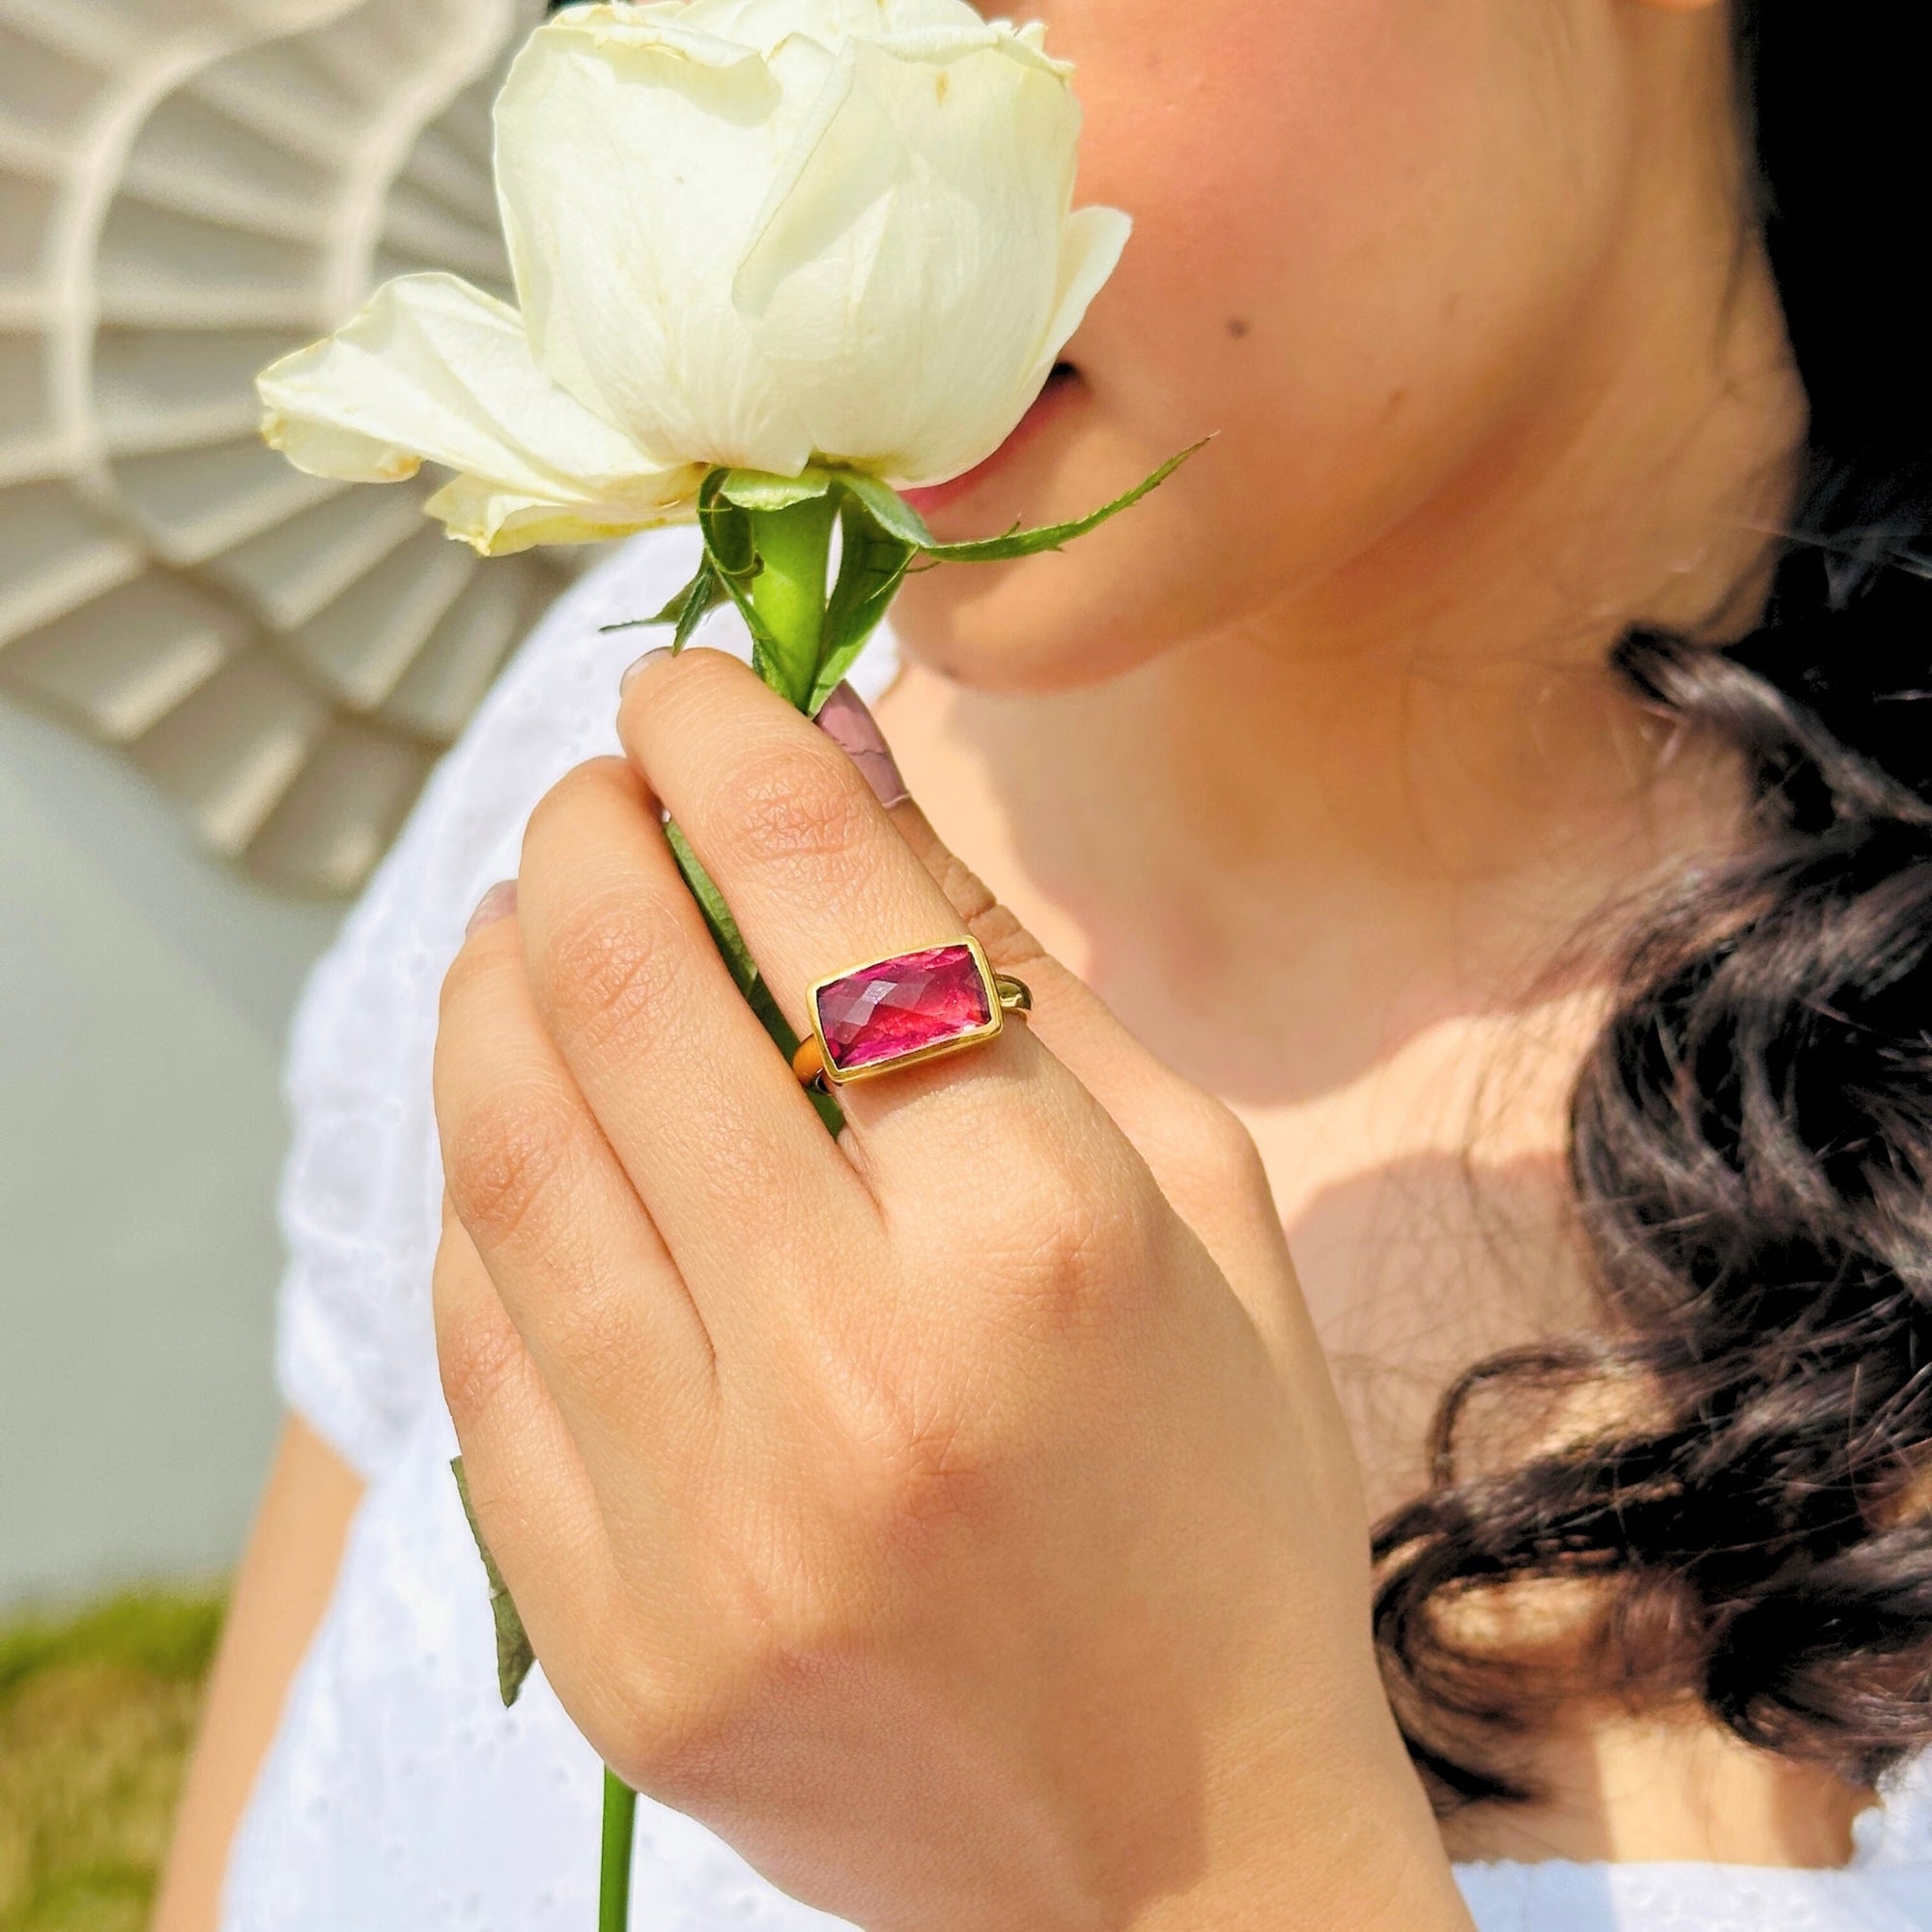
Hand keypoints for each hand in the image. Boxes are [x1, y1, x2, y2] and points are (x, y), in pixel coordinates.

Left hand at [432, 648, 1468, 1931]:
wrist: (1173, 1855)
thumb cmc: (1225, 1493)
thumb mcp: (1195, 1198)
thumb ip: (1011, 973)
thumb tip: (842, 772)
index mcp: (1035, 1248)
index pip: (816, 907)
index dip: (726, 746)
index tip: (685, 685)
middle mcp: (845, 1377)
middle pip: (613, 1002)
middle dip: (577, 841)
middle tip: (593, 794)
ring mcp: (697, 1529)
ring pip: (503, 1161)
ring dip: (490, 992)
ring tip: (526, 929)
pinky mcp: (606, 1641)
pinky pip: (480, 1349)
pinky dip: (491, 1197)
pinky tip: (538, 1142)